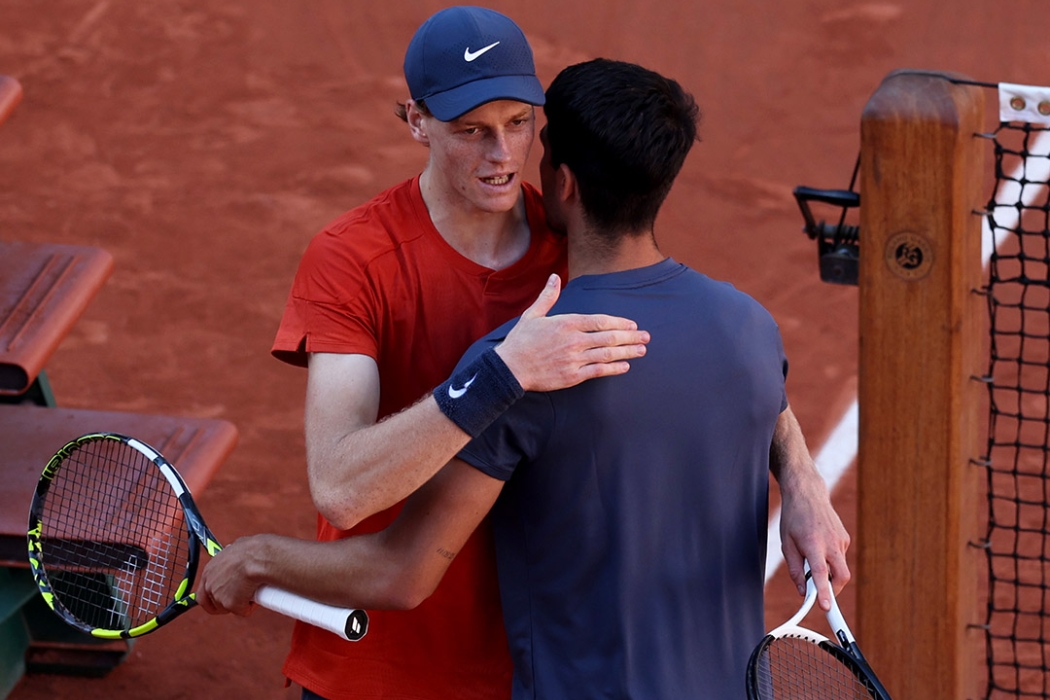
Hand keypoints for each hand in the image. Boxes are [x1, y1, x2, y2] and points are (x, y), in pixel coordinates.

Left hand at [197, 536, 263, 616]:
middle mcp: (210, 584)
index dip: (213, 596)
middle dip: (227, 603)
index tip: (223, 597)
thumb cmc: (252, 550)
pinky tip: (258, 596)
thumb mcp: (237, 549)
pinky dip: (251, 606)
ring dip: (240, 603)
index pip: (203, 591)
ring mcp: (219, 596)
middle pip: (213, 603)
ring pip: (229, 607)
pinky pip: (242, 610)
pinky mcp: (231, 605)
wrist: (258, 557)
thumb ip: (233, 558)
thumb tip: (239, 555)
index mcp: (209, 570)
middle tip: (240, 599)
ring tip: (253, 592)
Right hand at [496, 274, 649, 391]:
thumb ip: (548, 296)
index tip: (632, 324)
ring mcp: (575, 359)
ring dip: (628, 352)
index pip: (600, 321)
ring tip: (642, 350)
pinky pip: (598, 371)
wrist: (510, 368)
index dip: (619, 323)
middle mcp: (574, 341)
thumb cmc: (521, 340)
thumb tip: (555, 277)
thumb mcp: (533, 314)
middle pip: (609, 337)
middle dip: (630, 337)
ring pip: (608, 354)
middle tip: (646, 337)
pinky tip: (625, 366)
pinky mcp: (572, 376)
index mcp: (567, 323)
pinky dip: (614, 368)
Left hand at [779, 470, 850, 611]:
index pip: (821, 574)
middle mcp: (831, 543)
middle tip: (821, 593)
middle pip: (841, 577)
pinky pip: (840, 557)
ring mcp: (841, 540)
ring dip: (830, 573)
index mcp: (813, 544)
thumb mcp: (786, 544)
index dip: (824, 593)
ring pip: (841, 568)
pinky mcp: (845, 538)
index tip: (826, 608)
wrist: (807, 494)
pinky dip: (831, 560)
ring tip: (812, 558)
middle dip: (834, 590)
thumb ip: (794, 570)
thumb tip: (802, 591)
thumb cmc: (793, 519)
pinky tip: (819, 547)